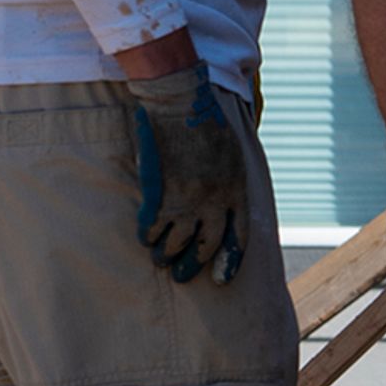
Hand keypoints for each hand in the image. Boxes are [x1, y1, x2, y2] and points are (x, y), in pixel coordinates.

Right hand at [123, 67, 250, 283]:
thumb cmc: (208, 125)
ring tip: (161, 260)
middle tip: (183, 275)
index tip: (222, 278)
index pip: (239, 236)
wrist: (182, 108)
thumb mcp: (233, 154)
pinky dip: (148, 236)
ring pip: (176, 242)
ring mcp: (188, 201)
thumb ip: (231, 178)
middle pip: (207, 245)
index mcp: (237, 191)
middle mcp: (215, 202)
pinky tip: (146, 238)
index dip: (230, 259)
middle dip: (194, 264)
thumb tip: (228, 194)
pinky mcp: (161, 197)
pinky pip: (153, 228)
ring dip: (167, 254)